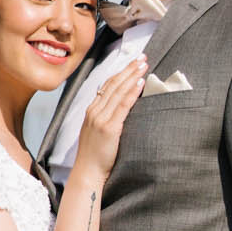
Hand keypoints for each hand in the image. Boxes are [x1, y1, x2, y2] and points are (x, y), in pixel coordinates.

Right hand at [72, 57, 147, 180]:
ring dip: (132, 76)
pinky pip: (122, 105)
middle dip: (128, 69)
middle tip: (142, 57)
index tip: (132, 63)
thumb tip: (119, 108)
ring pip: (118, 91)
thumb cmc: (94, 156)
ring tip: (144, 65)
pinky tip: (140, 83)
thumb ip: (104, 118)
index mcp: (91, 111)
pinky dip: (132, 92)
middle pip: (113, 84)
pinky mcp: (109, 128)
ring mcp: (100, 119)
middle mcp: (94, 111)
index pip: (107, 85)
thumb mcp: (96, 132)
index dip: (120, 72)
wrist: (87, 173)